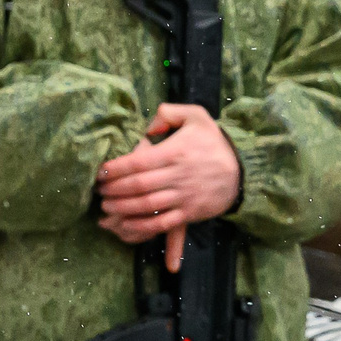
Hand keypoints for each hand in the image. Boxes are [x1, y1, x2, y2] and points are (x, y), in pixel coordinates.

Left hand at [93, 104, 242, 269]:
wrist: (241, 170)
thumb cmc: (212, 141)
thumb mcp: (196, 116)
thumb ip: (169, 112)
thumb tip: (149, 125)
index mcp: (175, 152)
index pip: (138, 162)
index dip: (116, 169)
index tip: (101, 172)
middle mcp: (178, 176)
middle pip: (138, 186)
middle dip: (114, 190)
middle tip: (99, 191)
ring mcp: (184, 197)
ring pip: (147, 206)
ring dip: (123, 209)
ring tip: (106, 207)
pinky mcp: (190, 213)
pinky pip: (163, 225)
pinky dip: (142, 228)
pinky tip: (125, 226)